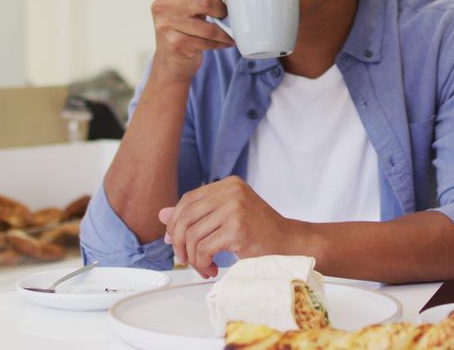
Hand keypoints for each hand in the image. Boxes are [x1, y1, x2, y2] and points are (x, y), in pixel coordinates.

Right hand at [150, 0, 234, 83]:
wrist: (171, 61)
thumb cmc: (183, 29)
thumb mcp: (188, 4)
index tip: (223, 1)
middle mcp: (161, 6)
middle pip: (205, 2)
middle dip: (222, 10)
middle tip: (226, 17)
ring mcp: (165, 25)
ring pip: (208, 24)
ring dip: (224, 30)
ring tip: (229, 32)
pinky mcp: (174, 43)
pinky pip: (207, 41)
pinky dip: (220, 43)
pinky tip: (225, 43)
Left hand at [159, 176, 294, 277]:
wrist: (291, 245)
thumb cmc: (261, 233)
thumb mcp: (227, 217)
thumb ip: (197, 214)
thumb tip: (162, 214)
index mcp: (229, 184)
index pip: (188, 200)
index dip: (175, 222)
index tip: (173, 241)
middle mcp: (231, 192)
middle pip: (186, 216)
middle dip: (178, 242)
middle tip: (184, 258)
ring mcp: (235, 208)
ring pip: (193, 234)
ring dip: (192, 257)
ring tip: (203, 266)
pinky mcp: (237, 228)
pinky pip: (204, 248)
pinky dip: (202, 263)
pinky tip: (211, 269)